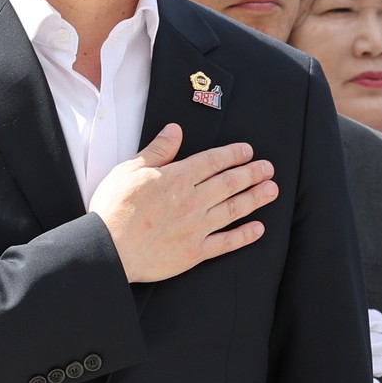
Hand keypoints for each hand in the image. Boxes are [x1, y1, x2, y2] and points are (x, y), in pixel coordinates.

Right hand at [89, 125, 275, 283]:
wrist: (109, 248)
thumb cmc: (115, 208)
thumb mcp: (131, 169)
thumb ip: (157, 150)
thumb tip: (175, 130)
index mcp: (177, 178)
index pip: (213, 161)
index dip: (233, 155)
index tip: (248, 151)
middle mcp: (192, 200)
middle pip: (229, 183)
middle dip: (252, 173)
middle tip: (268, 168)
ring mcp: (196, 227)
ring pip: (233, 209)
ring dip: (255, 198)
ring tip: (271, 190)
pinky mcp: (194, 252)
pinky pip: (226, 242)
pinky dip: (244, 236)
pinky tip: (258, 229)